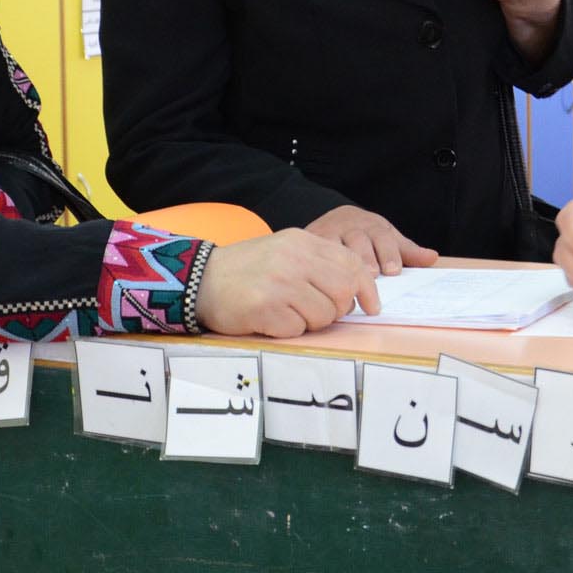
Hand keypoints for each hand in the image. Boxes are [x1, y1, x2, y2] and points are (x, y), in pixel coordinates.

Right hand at [196, 229, 380, 337]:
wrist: (201, 279)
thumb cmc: (248, 269)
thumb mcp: (285, 250)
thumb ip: (319, 263)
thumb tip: (357, 290)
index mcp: (302, 242)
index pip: (352, 264)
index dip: (367, 289)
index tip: (371, 306)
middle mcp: (294, 259)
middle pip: (344, 293)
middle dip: (338, 309)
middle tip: (317, 310)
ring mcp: (280, 284)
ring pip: (324, 316)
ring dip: (311, 322)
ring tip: (288, 312)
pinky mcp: (265, 309)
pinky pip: (298, 330)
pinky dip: (289, 330)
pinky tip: (271, 318)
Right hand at [305, 205, 437, 275]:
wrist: (333, 218)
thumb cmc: (365, 234)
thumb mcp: (386, 238)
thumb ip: (407, 251)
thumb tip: (432, 258)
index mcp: (372, 225)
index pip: (383, 237)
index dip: (388, 253)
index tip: (393, 270)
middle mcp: (350, 226)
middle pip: (359, 240)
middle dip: (367, 257)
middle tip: (372, 275)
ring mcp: (328, 232)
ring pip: (335, 245)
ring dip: (342, 262)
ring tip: (349, 282)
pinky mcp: (310, 240)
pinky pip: (314, 252)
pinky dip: (320, 265)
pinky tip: (324, 280)